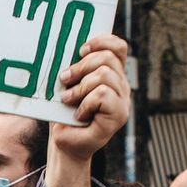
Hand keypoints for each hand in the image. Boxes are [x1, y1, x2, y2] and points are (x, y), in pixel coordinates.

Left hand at [52, 34, 130, 161]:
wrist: (65, 144)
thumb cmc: (63, 113)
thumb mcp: (66, 86)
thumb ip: (74, 68)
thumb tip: (67, 48)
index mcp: (112, 74)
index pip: (118, 47)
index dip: (101, 41)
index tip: (80, 50)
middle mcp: (121, 85)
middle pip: (108, 58)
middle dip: (81, 66)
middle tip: (64, 79)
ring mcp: (123, 100)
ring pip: (105, 75)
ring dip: (80, 87)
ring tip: (68, 100)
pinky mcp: (119, 115)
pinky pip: (102, 94)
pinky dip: (85, 103)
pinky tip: (78, 115)